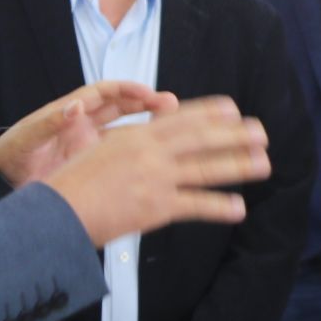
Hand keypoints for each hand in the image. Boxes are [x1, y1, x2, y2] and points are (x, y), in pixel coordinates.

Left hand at [0, 81, 176, 186]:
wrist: (6, 180)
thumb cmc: (13, 153)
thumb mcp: (29, 137)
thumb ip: (51, 122)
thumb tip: (75, 107)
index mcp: (72, 110)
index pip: (106, 93)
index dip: (128, 90)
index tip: (148, 93)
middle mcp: (86, 123)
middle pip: (122, 107)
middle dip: (147, 103)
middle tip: (170, 104)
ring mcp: (91, 143)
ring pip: (126, 129)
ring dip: (147, 125)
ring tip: (174, 125)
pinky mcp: (93, 162)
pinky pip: (119, 153)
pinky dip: (137, 150)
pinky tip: (155, 155)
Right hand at [38, 97, 269, 246]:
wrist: (56, 213)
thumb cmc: (67, 183)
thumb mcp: (90, 148)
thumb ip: (110, 136)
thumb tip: (106, 119)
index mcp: (136, 135)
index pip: (181, 119)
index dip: (209, 112)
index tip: (232, 108)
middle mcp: (150, 152)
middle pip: (202, 138)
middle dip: (234, 134)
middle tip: (262, 132)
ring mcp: (156, 178)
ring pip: (206, 168)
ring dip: (239, 165)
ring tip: (264, 164)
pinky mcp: (157, 207)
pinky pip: (196, 204)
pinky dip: (219, 206)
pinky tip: (239, 208)